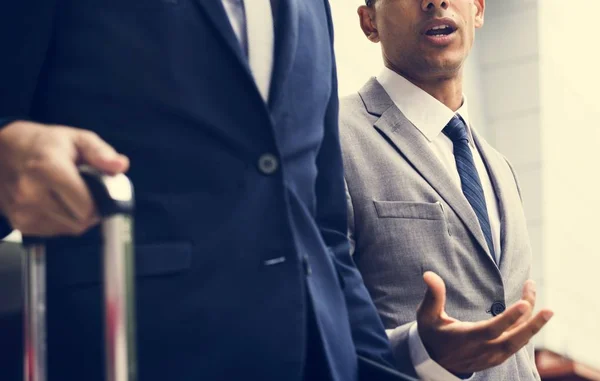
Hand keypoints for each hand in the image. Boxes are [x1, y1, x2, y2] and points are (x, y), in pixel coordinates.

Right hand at [0, 121, 128, 235]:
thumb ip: (101, 153)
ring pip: (71, 229)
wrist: (2, 152)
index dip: (101, 201)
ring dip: (78, 215)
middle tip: (86, 190)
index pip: (87, 207)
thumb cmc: (44, 144)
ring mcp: (23, 212)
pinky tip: (56, 201)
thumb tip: (121, 166)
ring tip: (69, 193)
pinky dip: (63, 220)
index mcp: (47, 169)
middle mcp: (31, 193)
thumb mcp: (77, 139)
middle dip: (91, 208)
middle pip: (81, 221)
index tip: (101, 190)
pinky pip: (57, 231)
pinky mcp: (20, 224)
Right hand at [416, 272, 552, 373]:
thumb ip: (432, 295)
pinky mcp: (497, 358)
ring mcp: (492, 356)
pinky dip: (526, 331)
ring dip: (534, 326)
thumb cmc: (431, 335)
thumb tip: (429, 274)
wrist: (434, 362)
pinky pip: (516, 345)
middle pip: (513, 339)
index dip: (509, 318)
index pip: (492, 329)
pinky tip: (532, 317)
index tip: (524, 304)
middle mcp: (483, 350)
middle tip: (549, 310)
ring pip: (518, 342)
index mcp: (466, 338)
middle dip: (533, 325)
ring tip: (546, 309)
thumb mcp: (427, 316)